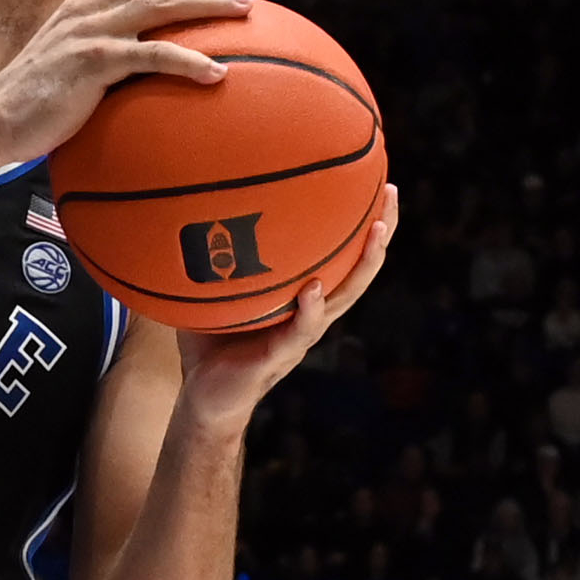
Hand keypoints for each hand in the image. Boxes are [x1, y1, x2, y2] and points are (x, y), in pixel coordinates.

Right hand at [0, 0, 251, 166]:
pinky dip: (188, 61)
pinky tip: (217, 73)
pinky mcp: (93, 62)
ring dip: (207, 3)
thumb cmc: (29, 106)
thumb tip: (132, 75)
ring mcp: (90, 33)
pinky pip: (152, 56)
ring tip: (244, 8)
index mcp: (80, 7)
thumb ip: (96, 60)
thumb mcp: (63, 69)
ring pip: (161, 5)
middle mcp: (87, 10)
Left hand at [177, 191, 400, 430]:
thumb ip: (213, 255)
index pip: (343, 255)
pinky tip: (314, 289)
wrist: (204, 398)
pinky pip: (301, 330)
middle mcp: (312, 312)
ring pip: (343, 296)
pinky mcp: (279, 356)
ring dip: (363, 264)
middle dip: (381, 231)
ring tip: (376, 230)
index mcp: (304, 296)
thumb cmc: (210, 340)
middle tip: (391, 192)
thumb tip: (188, 204)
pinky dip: (309, 311)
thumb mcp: (215, 289)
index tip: (378, 180)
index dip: (364, 222)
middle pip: (359, 268)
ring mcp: (300, 335)